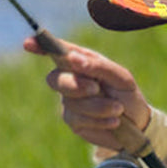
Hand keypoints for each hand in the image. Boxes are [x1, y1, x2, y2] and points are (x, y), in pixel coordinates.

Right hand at [23, 35, 152, 149]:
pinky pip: (79, 118)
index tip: (28, 44)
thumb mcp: (119, 76)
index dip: (40, 46)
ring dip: (98, 106)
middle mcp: (70, 79)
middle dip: (76, 85)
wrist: (138, 123)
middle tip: (96, 88)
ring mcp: (69, 101)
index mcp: (81, 62)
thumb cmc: (127, 93)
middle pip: (55, 78)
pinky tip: (114, 121)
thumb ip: (97, 66)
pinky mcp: (73, 121)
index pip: (57, 51)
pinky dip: (99, 119)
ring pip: (70, 101)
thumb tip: (73, 58)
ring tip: (118, 109)